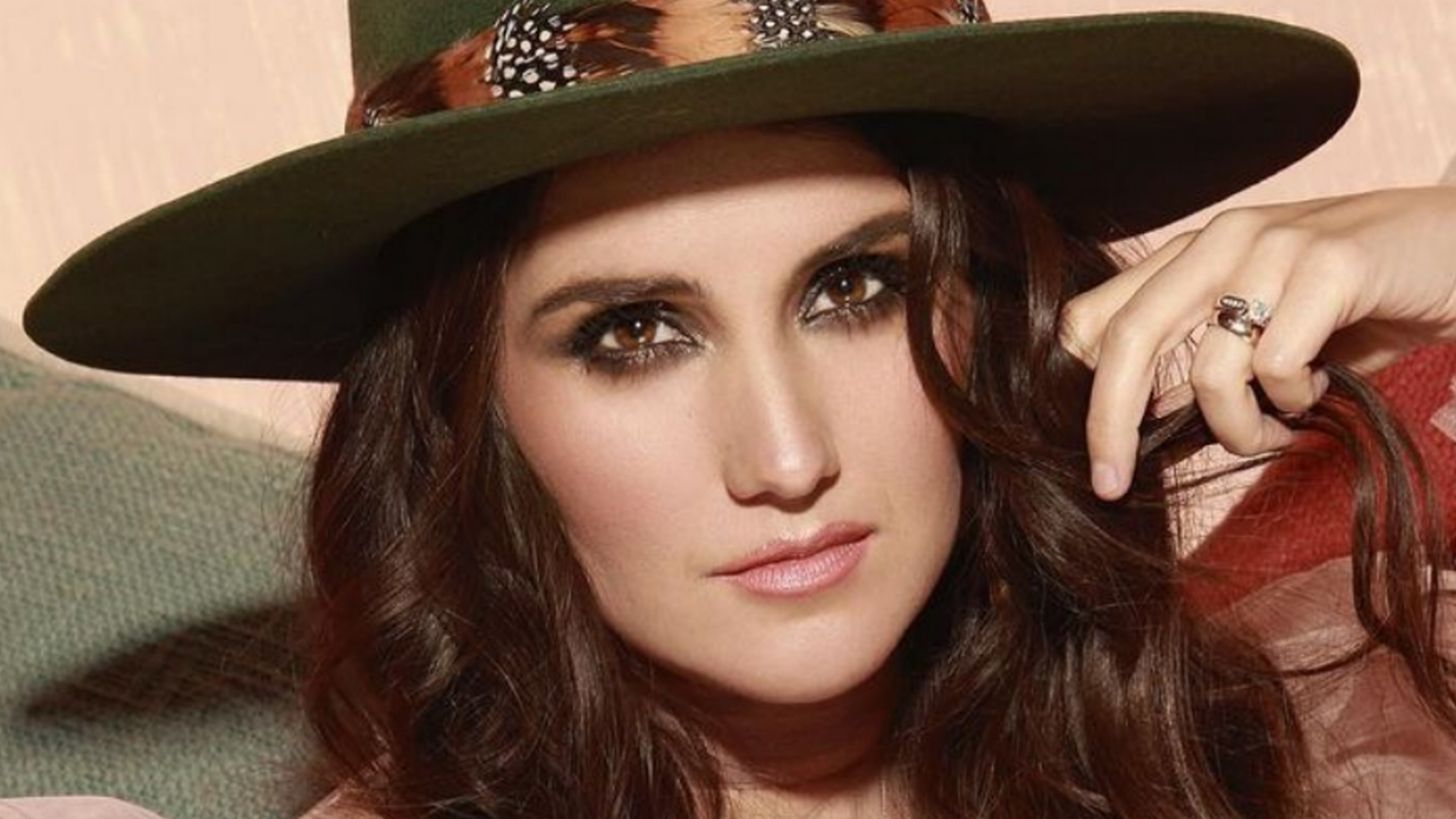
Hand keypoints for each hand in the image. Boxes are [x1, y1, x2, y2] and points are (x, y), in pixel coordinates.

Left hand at [1058, 185, 1455, 500]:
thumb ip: (1203, 359)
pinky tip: (1321, 385)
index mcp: (1193, 253)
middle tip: (1111, 482)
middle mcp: (1221, 239)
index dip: (1076, 383)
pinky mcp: (1332, 264)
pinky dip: (1296, 399)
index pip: (1097, 313)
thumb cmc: (1361, 300)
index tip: (1085, 450)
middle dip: (1108, 423)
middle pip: (1127, 339)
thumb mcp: (1267, 328)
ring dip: (1241, 426)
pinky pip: (1278, 365)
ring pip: (1210, 370)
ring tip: (1280, 422)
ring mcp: (1274, 246)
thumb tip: (1143, 419)